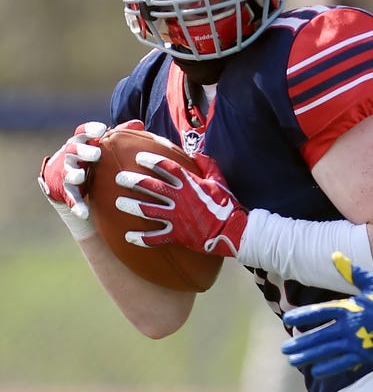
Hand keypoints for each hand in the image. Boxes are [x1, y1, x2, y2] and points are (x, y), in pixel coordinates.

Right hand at [38, 121, 108, 238]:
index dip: (90, 130)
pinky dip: (77, 205)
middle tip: (96, 153)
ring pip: (68, 173)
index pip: (82, 133)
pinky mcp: (66, 192)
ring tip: (80, 176)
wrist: (69, 181)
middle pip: (73, 150)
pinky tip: (84, 212)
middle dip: (83, 151)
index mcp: (80, 144)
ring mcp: (67, 174)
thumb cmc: (92, 160)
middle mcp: (71, 157)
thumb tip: (139, 123)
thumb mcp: (103, 146)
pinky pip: (71, 199)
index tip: (102, 129)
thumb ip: (118, 134)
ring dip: (74, 174)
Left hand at [114, 148, 247, 255]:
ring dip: (131, 206)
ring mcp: (177, 217)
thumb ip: (207, 164)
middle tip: (119, 178)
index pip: (166, 167)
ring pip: (147, 210)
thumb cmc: (227, 205)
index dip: (151, 160)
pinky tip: (128, 236)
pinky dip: (141, 238)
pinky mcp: (177, 235)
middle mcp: (180, 199)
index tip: (138, 157)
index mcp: (190, 184)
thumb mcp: (220, 180)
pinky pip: (155, 238)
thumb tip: (195, 153)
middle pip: (150, 186)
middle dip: (132, 181)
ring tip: (118, 203)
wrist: (233, 231)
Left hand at [281, 252, 372, 377]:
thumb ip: (351, 272)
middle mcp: (349, 326)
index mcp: (349, 307)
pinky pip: (343, 362)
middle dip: (300, 342)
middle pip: (318, 336)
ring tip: (293, 361)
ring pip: (326, 351)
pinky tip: (316, 371)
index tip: (288, 320)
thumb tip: (335, 255)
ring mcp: (356, 342)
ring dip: (308, 356)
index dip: (302, 316)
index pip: (319, 312)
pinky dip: (329, 367)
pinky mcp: (366, 354)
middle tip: (285, 348)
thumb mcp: (372, 282)